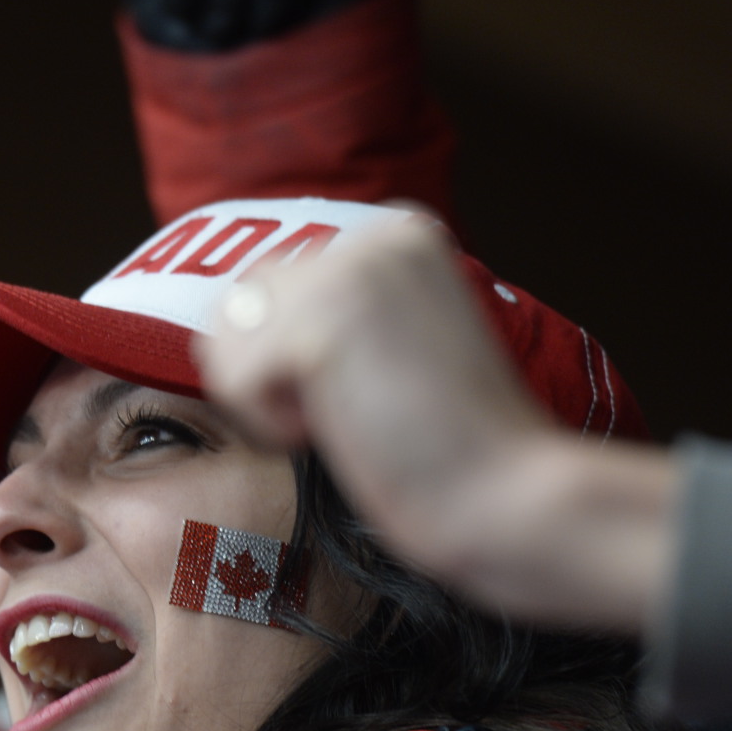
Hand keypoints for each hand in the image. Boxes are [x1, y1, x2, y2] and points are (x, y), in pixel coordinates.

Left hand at [196, 222, 678, 633]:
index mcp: (396, 237)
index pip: (270, 288)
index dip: (290, 367)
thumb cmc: (445, 452)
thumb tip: (224, 321)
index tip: (370, 396)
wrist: (507, 495)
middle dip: (269, 379)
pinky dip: (273, 428)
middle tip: (355, 416)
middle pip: (238, 308)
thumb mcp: (382, 355)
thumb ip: (326, 319)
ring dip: (265, 403)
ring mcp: (351, 268)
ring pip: (224, 341)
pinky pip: (234, 381)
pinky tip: (344, 432)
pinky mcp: (327, 316)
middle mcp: (374, 235)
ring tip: (346, 421)